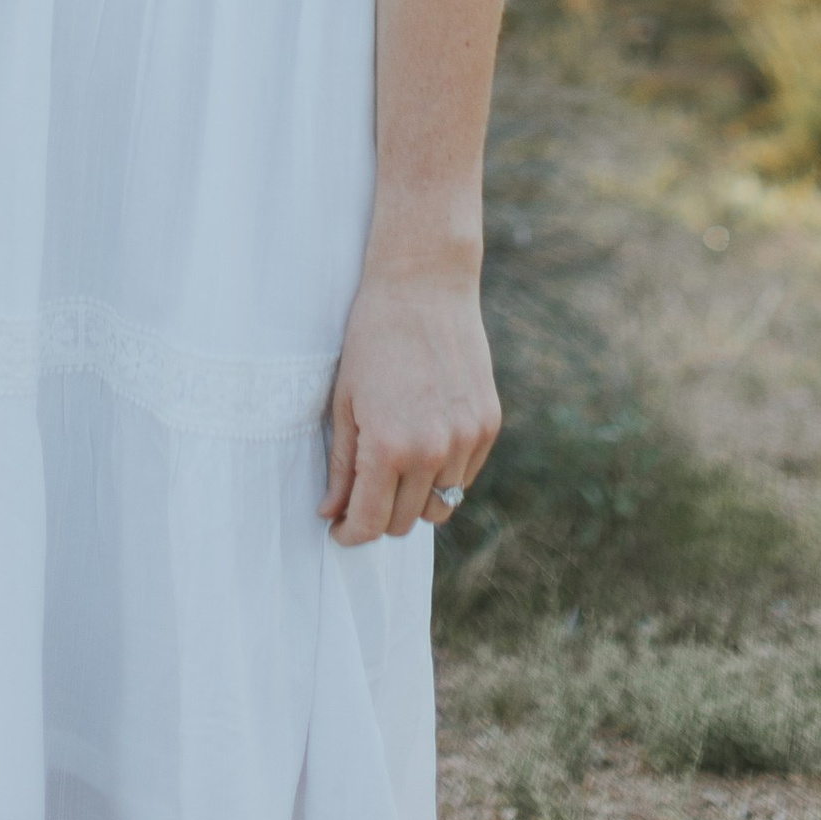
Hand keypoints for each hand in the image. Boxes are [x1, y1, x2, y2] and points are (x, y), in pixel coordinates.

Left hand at [319, 258, 498, 544]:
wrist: (423, 285)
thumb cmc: (372, 338)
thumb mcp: (345, 402)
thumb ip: (342, 466)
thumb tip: (333, 513)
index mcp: (390, 446)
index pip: (370, 523)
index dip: (350, 534)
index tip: (340, 530)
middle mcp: (433, 450)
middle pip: (404, 522)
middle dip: (378, 516)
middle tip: (361, 495)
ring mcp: (466, 439)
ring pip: (440, 506)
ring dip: (414, 500)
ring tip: (394, 469)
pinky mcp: (487, 425)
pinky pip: (463, 477)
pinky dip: (443, 474)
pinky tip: (424, 443)